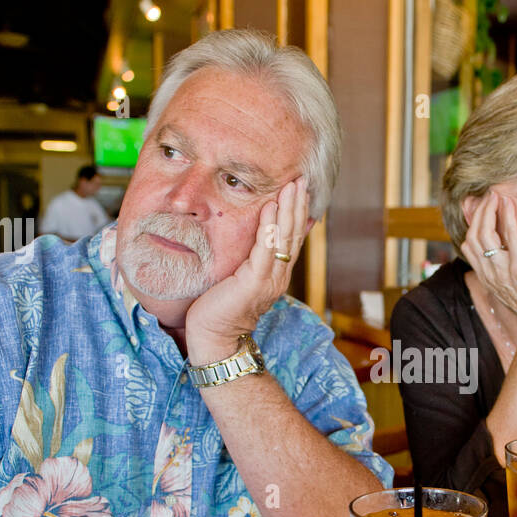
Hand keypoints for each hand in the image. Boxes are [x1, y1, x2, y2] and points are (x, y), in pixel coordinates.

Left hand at [185, 176, 309, 363]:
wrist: (215, 337)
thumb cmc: (219, 309)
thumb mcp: (237, 278)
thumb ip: (247, 260)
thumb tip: (247, 240)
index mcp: (275, 274)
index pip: (290, 238)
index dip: (297, 213)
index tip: (300, 189)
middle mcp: (278, 276)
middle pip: (293, 234)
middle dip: (298, 204)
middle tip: (301, 179)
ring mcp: (270, 279)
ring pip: (284, 237)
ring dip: (289, 208)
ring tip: (293, 185)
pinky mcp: (255, 281)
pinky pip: (265, 248)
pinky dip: (269, 225)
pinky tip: (271, 206)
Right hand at [461, 191, 516, 333]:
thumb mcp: (509, 286)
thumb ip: (502, 270)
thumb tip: (504, 252)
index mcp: (485, 275)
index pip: (468, 244)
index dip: (470, 223)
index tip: (478, 208)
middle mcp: (490, 271)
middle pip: (473, 235)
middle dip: (478, 211)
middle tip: (488, 195)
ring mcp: (503, 269)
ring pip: (485, 233)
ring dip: (489, 209)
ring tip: (496, 195)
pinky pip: (510, 237)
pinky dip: (507, 216)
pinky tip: (508, 203)